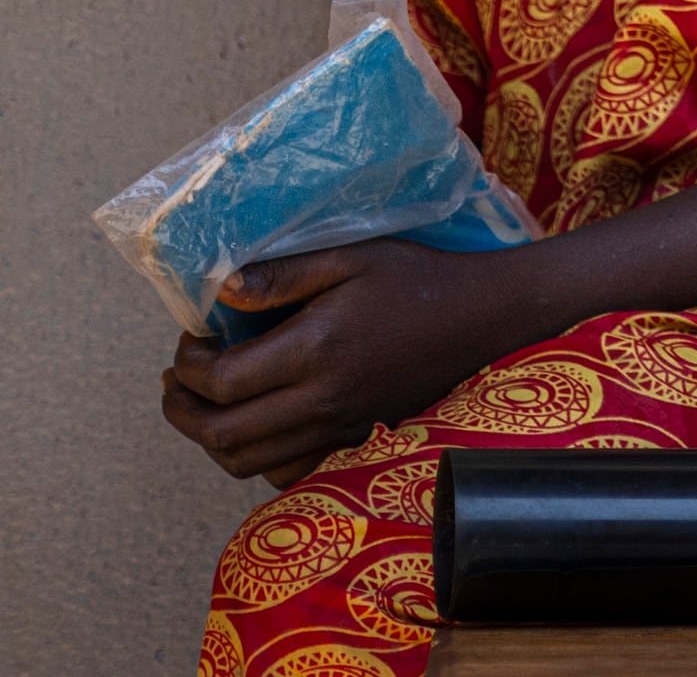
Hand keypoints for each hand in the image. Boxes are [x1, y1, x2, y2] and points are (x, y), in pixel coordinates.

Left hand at [160, 241, 540, 481]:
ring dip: (211, 438)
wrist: (486, 317)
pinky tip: (257, 424)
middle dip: (181, 409)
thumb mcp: (352, 256)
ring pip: (245, 462)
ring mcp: (340, 427)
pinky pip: (285, 472)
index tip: (192, 337)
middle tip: (178, 379)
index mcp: (317, 349)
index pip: (221, 382)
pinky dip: (255, 458)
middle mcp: (323, 399)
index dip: (189, 365)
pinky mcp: (355, 440)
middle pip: (222, 433)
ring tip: (205, 403)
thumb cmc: (419, 277)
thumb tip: (219, 292)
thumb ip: (282, 274)